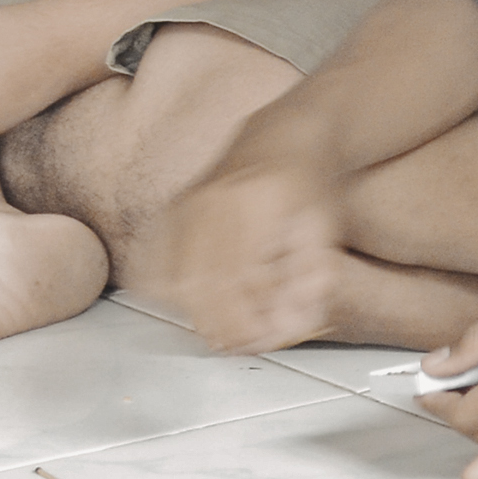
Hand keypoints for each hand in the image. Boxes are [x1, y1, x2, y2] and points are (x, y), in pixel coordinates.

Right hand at [138, 155, 345, 355]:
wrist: (280, 137)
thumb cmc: (307, 185)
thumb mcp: (325, 234)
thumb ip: (309, 284)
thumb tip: (285, 329)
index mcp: (255, 203)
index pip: (240, 281)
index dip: (247, 322)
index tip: (261, 341)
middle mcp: (211, 202)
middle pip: (200, 285)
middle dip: (220, 325)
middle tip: (242, 341)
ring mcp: (184, 205)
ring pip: (172, 280)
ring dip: (195, 314)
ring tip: (224, 324)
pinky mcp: (169, 211)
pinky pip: (152, 264)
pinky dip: (167, 292)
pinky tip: (193, 301)